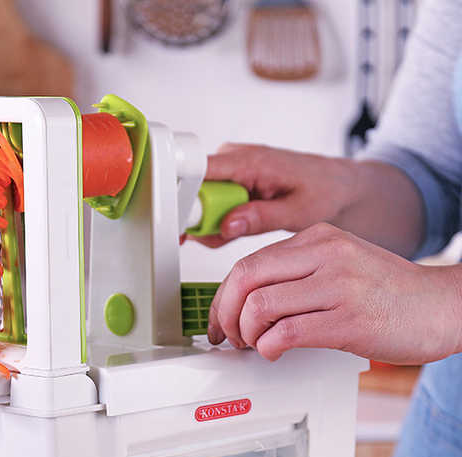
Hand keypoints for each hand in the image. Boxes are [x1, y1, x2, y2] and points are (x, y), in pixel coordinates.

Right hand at [189, 144, 358, 247]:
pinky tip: (239, 226)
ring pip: (199, 202)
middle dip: (203, 221)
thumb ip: (261, 218)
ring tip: (244, 228)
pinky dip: (218, 223)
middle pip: (193, 191)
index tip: (185, 223)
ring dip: (212, 225)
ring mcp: (228, 170)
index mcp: (249, 160)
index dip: (182, 195)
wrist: (336, 186)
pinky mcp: (227, 182)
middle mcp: (232, 160)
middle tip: (229, 234)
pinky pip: (209, 206)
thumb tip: (227, 224)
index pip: (198, 170)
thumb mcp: (299, 211)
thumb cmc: (324, 191)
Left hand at [207, 223, 461, 363]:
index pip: (247, 263)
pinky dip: (268, 348)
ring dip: (247, 334)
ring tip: (257, 345)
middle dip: (225, 314)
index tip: (219, 319)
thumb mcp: (339, 265)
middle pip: (245, 279)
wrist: (445, 306)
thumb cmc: (390, 293)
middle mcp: (326, 255)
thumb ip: (297, 274)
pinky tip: (275, 352)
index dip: (223, 298)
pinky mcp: (350, 320)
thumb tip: (247, 302)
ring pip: (260, 306)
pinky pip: (287, 333)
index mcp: (318, 239)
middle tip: (230, 336)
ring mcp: (339, 286)